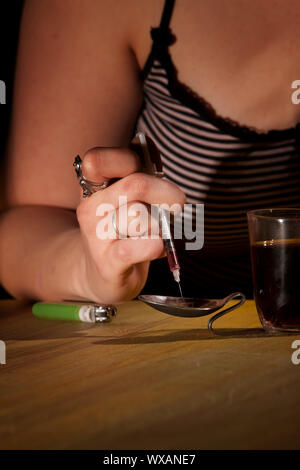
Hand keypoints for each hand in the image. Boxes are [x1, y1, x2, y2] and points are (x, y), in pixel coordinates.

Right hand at [76, 145, 185, 302]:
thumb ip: (141, 175)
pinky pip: (133, 248)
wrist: (101, 273)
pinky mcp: (106, 262)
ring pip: (140, 216)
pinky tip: (158, 247)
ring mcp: (96, 235)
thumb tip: (153, 152)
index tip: (157, 173)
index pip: (100, 160)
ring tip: (158, 234)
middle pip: (135, 185)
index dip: (132, 159)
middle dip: (166, 192)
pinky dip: (153, 246)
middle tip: (178, 204)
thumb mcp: (128, 199)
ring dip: (160, 225)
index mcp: (94, 186)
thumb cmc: (123, 231)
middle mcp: (91, 207)